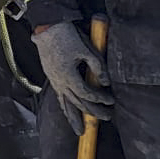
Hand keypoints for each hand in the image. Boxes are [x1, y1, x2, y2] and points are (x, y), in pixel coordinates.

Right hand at [33, 21, 112, 136]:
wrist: (47, 27)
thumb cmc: (68, 36)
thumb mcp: (87, 50)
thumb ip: (98, 68)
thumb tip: (105, 82)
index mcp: (69, 76)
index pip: (88, 94)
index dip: (101, 99)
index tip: (111, 100)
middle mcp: (60, 82)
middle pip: (77, 103)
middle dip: (92, 112)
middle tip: (106, 118)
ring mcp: (54, 80)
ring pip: (64, 103)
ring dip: (73, 118)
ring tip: (80, 131)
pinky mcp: (51, 77)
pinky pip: (58, 96)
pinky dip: (64, 106)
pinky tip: (67, 111)